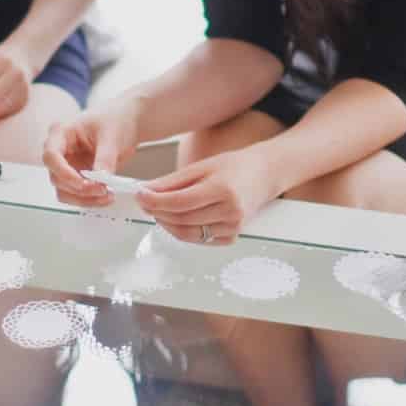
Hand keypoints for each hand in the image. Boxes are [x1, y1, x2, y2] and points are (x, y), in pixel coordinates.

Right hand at [43, 103, 141, 206]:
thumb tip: (100, 181)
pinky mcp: (78, 177)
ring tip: (107, 195)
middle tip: (102, 189)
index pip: (51, 155)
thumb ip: (104, 159)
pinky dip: (90, 200)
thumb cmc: (116, 119)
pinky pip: (77, 195)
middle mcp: (60, 151)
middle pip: (56, 177)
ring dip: (84, 199)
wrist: (128, 122)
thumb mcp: (111, 136)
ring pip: (64, 191)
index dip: (63, 172)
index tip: (83, 183)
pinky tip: (106, 196)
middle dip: (79, 188)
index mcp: (62, 132)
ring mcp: (68, 166)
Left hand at [137, 148, 280, 244]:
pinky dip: (182, 231)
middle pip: (182, 219)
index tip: (141, 195)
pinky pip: (199, 239)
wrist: (264, 175)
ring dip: (167, 224)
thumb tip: (147, 191)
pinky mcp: (232, 237)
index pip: (180, 201)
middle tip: (145, 202)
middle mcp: (231, 211)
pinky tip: (176, 218)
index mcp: (223, 189)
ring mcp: (233, 227)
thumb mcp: (202, 166)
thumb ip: (173, 181)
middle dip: (158, 212)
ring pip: (188, 234)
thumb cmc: (235, 167)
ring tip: (158, 210)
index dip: (155, 201)